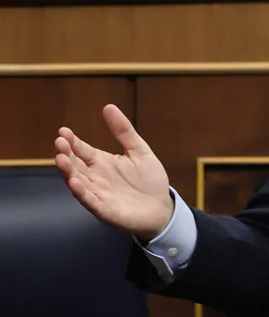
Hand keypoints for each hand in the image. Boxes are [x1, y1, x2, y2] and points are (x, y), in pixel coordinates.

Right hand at [54, 104, 173, 239]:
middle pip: (75, 165)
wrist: (162, 208)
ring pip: (78, 182)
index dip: (72, 142)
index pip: (82, 150)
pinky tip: (75, 182)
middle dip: (66, 154)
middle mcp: (95, 178)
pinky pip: (90, 201)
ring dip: (69, 171)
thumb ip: (124, 132)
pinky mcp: (105, 210)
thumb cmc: (149, 181)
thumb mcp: (140, 151)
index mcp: (102, 163)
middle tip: (59, 142)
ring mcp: (98, 194)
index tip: (63, 131)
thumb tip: (108, 106)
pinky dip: (82, 193)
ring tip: (60, 159)